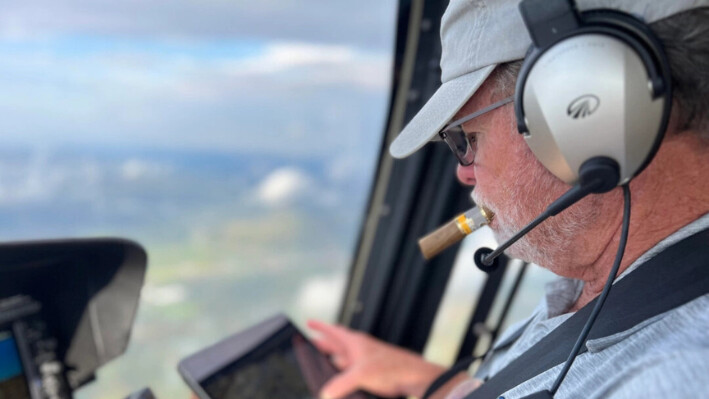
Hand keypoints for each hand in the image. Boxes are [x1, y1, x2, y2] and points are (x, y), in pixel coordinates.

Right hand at [307, 319, 446, 398]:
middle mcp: (358, 350)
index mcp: (354, 342)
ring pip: (341, 360)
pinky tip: (337, 385)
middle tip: (308, 346)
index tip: (308, 322)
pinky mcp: (368, 374)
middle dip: (321, 346)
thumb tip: (325, 394)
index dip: (319, 326)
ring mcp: (363, 362)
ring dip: (330, 363)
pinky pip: (349, 373)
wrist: (413, 377)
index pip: (332, 330)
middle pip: (334, 345)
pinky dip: (340, 377)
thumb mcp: (361, 374)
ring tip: (319, 367)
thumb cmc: (392, 367)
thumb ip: (340, 384)